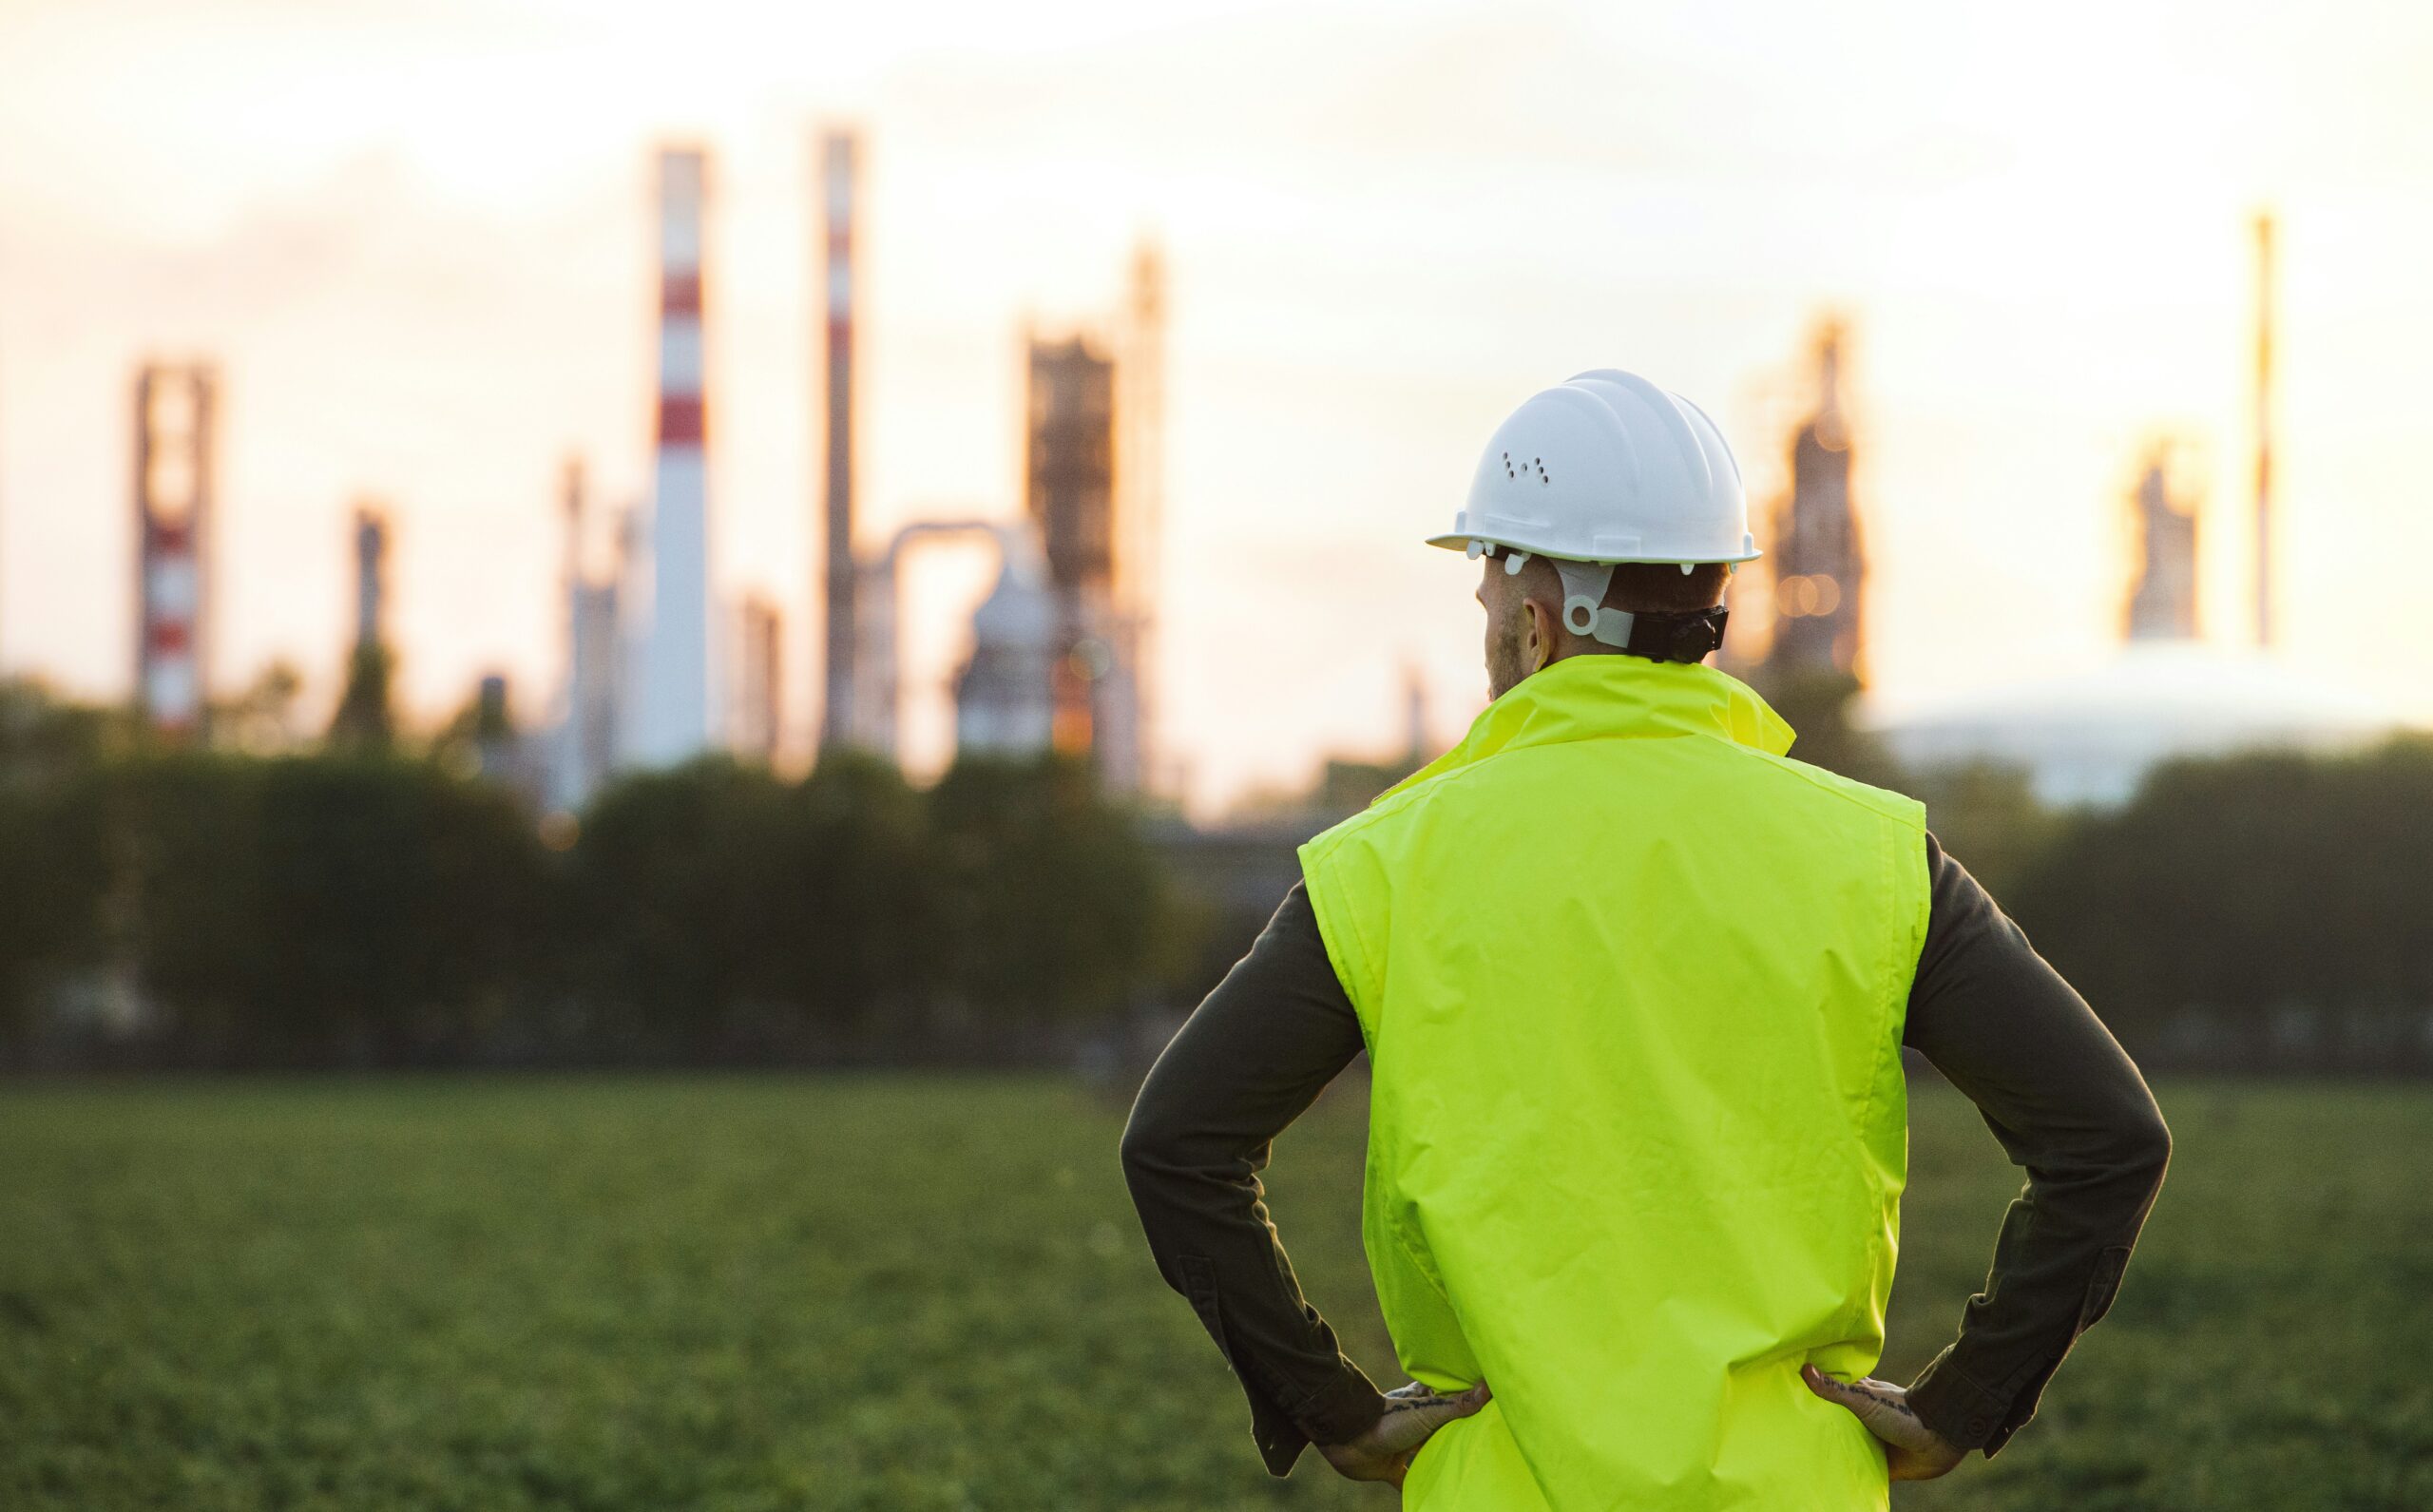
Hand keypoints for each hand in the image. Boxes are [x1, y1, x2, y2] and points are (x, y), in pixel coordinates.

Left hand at [1317, 1379, 1491, 1485]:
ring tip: (1463, 1466)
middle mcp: (1411, 1422)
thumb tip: (1489, 1386)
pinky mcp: (1389, 1467)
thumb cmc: (1387, 1420)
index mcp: (1420, 1403)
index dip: (1463, 1401)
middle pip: (1439, 1428)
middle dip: (1455, 1434)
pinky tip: (1432, 1492)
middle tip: (1479, 1442)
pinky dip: (1417, 1485)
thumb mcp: (1428, 1411)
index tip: (1484, 1406)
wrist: (1347, 1438)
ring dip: (1438, 1458)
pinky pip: (1406, 1479)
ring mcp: (1400, 1445)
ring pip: (1424, 1452)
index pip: (1447, 1399)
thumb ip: (1458, 1404)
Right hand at [1800, 1364, 1967, 1480]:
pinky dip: (1851, 1474)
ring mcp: (1874, 1442)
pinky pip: (1862, 1471)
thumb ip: (1836, 1389)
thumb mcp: (1865, 1399)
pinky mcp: (1882, 1465)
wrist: (1939, 1440)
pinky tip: (1833, 1477)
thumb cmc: (1903, 1413)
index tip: (1792, 1391)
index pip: (1834, 1392)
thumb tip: (1804, 1369)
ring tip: (1805, 1454)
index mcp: (1862, 1398)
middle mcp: (1866, 1419)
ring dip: (1835, 1450)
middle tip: (1793, 1428)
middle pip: (1838, 1421)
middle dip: (1822, 1425)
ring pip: (1849, 1446)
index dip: (1817, 1392)